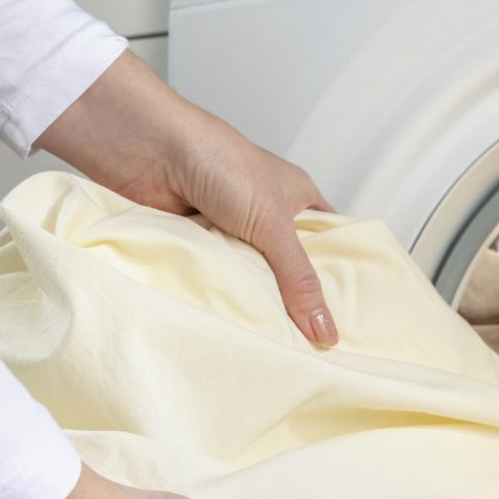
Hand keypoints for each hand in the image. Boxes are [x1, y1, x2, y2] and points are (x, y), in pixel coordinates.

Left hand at [35, 51, 338, 344]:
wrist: (149, 151)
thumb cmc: (221, 164)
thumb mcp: (273, 224)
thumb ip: (299, 279)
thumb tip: (327, 331)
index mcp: (298, 198)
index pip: (330, 243)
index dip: (340, 277)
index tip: (349, 320)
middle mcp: (268, 215)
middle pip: (291, 270)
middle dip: (298, 302)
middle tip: (314, 348)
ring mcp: (233, 232)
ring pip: (255, 279)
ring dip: (259, 302)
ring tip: (278, 347)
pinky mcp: (202, 245)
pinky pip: (222, 281)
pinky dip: (225, 297)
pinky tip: (237, 327)